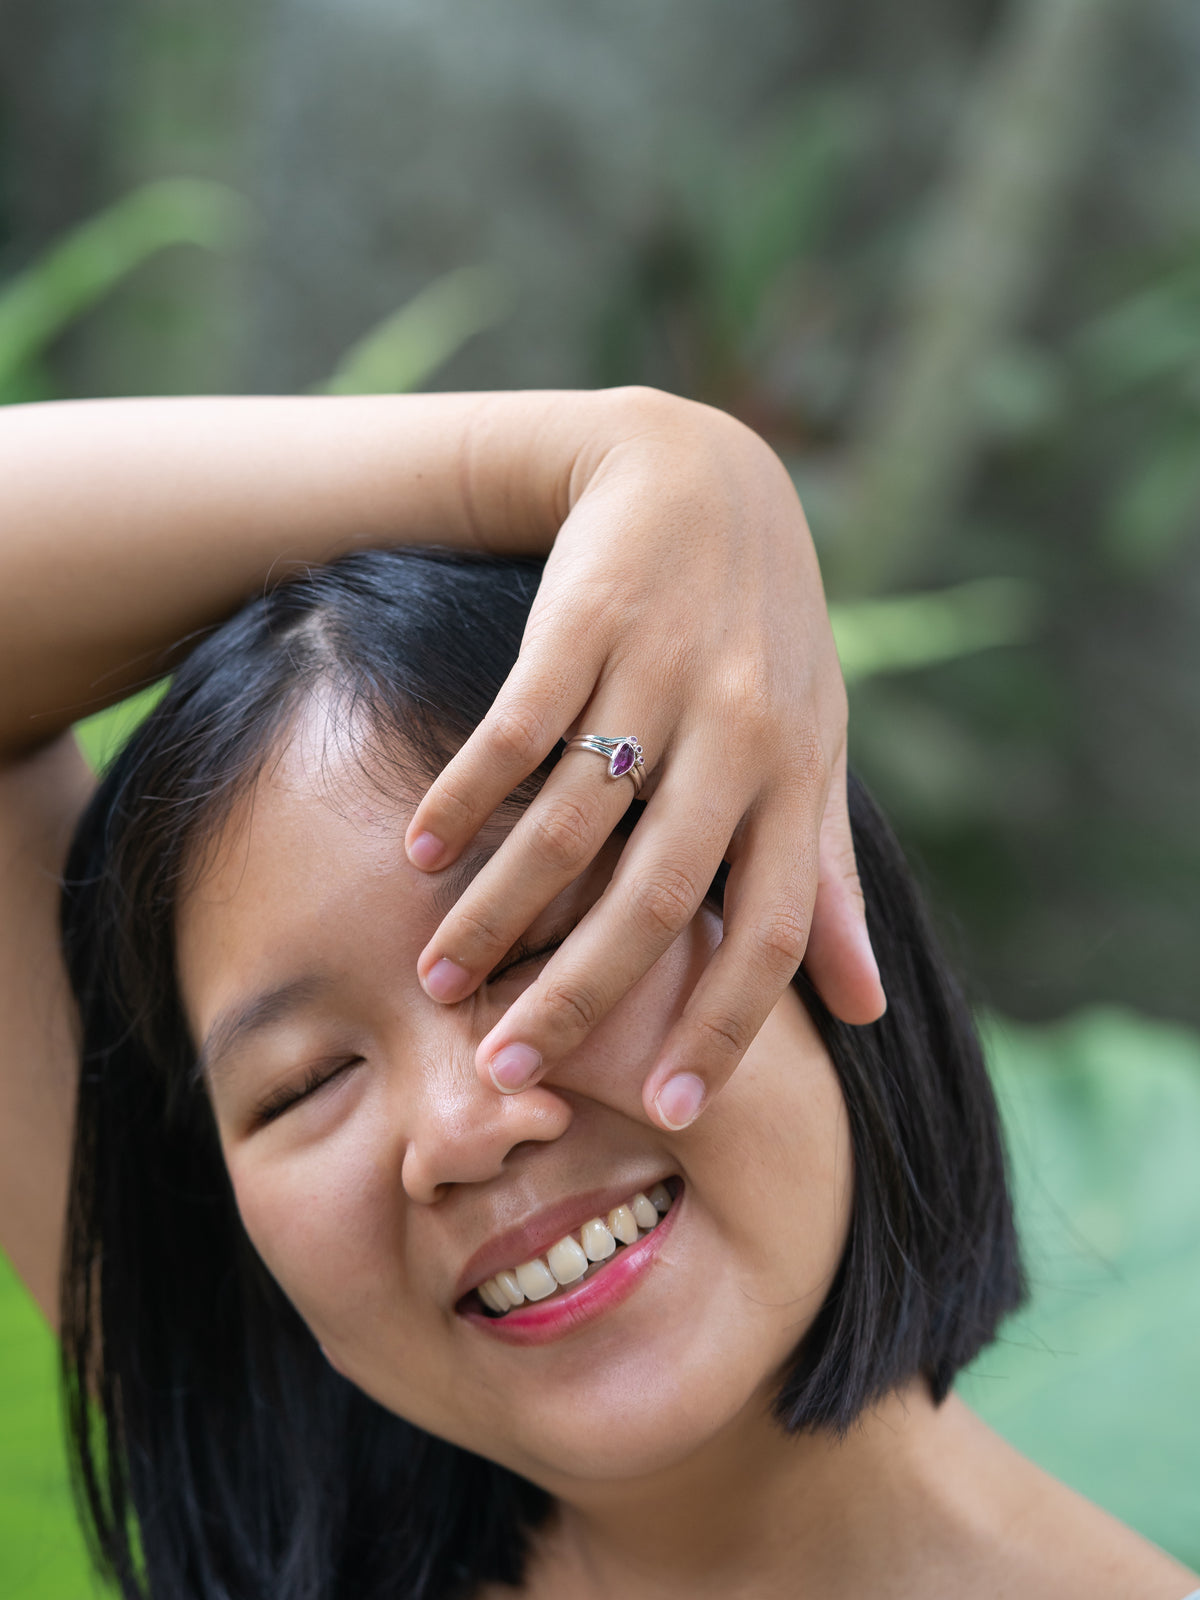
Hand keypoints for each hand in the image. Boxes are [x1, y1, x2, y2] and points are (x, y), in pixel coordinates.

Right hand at [404, 388, 885, 1129]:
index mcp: (799, 777)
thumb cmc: (763, 637)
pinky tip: (421, 846)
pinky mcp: (587, 620)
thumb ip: (829, 878)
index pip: (770, 929)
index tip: (663, 1111)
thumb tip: (867, 1011)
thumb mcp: (815, 749)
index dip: (724, 1026)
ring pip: (572, 822)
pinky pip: (520, 729)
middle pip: (657, 896)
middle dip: (579, 995)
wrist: (701, 476)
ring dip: (498, 909)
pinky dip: (467, 791)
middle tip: (507, 1071)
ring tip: (438, 978)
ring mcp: (661, 673)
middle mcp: (738, 734)